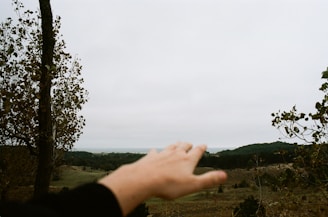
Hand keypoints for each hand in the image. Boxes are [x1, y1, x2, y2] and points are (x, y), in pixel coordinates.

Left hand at [98, 142, 226, 215]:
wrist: (144, 179)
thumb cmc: (169, 184)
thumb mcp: (193, 185)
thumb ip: (208, 180)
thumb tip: (225, 175)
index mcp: (187, 160)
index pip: (197, 151)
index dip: (201, 148)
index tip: (203, 144)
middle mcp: (175, 154)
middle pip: (183, 146)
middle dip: (188, 145)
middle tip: (190, 143)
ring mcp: (162, 154)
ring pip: (170, 146)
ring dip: (175, 144)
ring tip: (177, 143)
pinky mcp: (151, 157)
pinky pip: (155, 152)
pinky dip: (156, 151)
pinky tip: (155, 150)